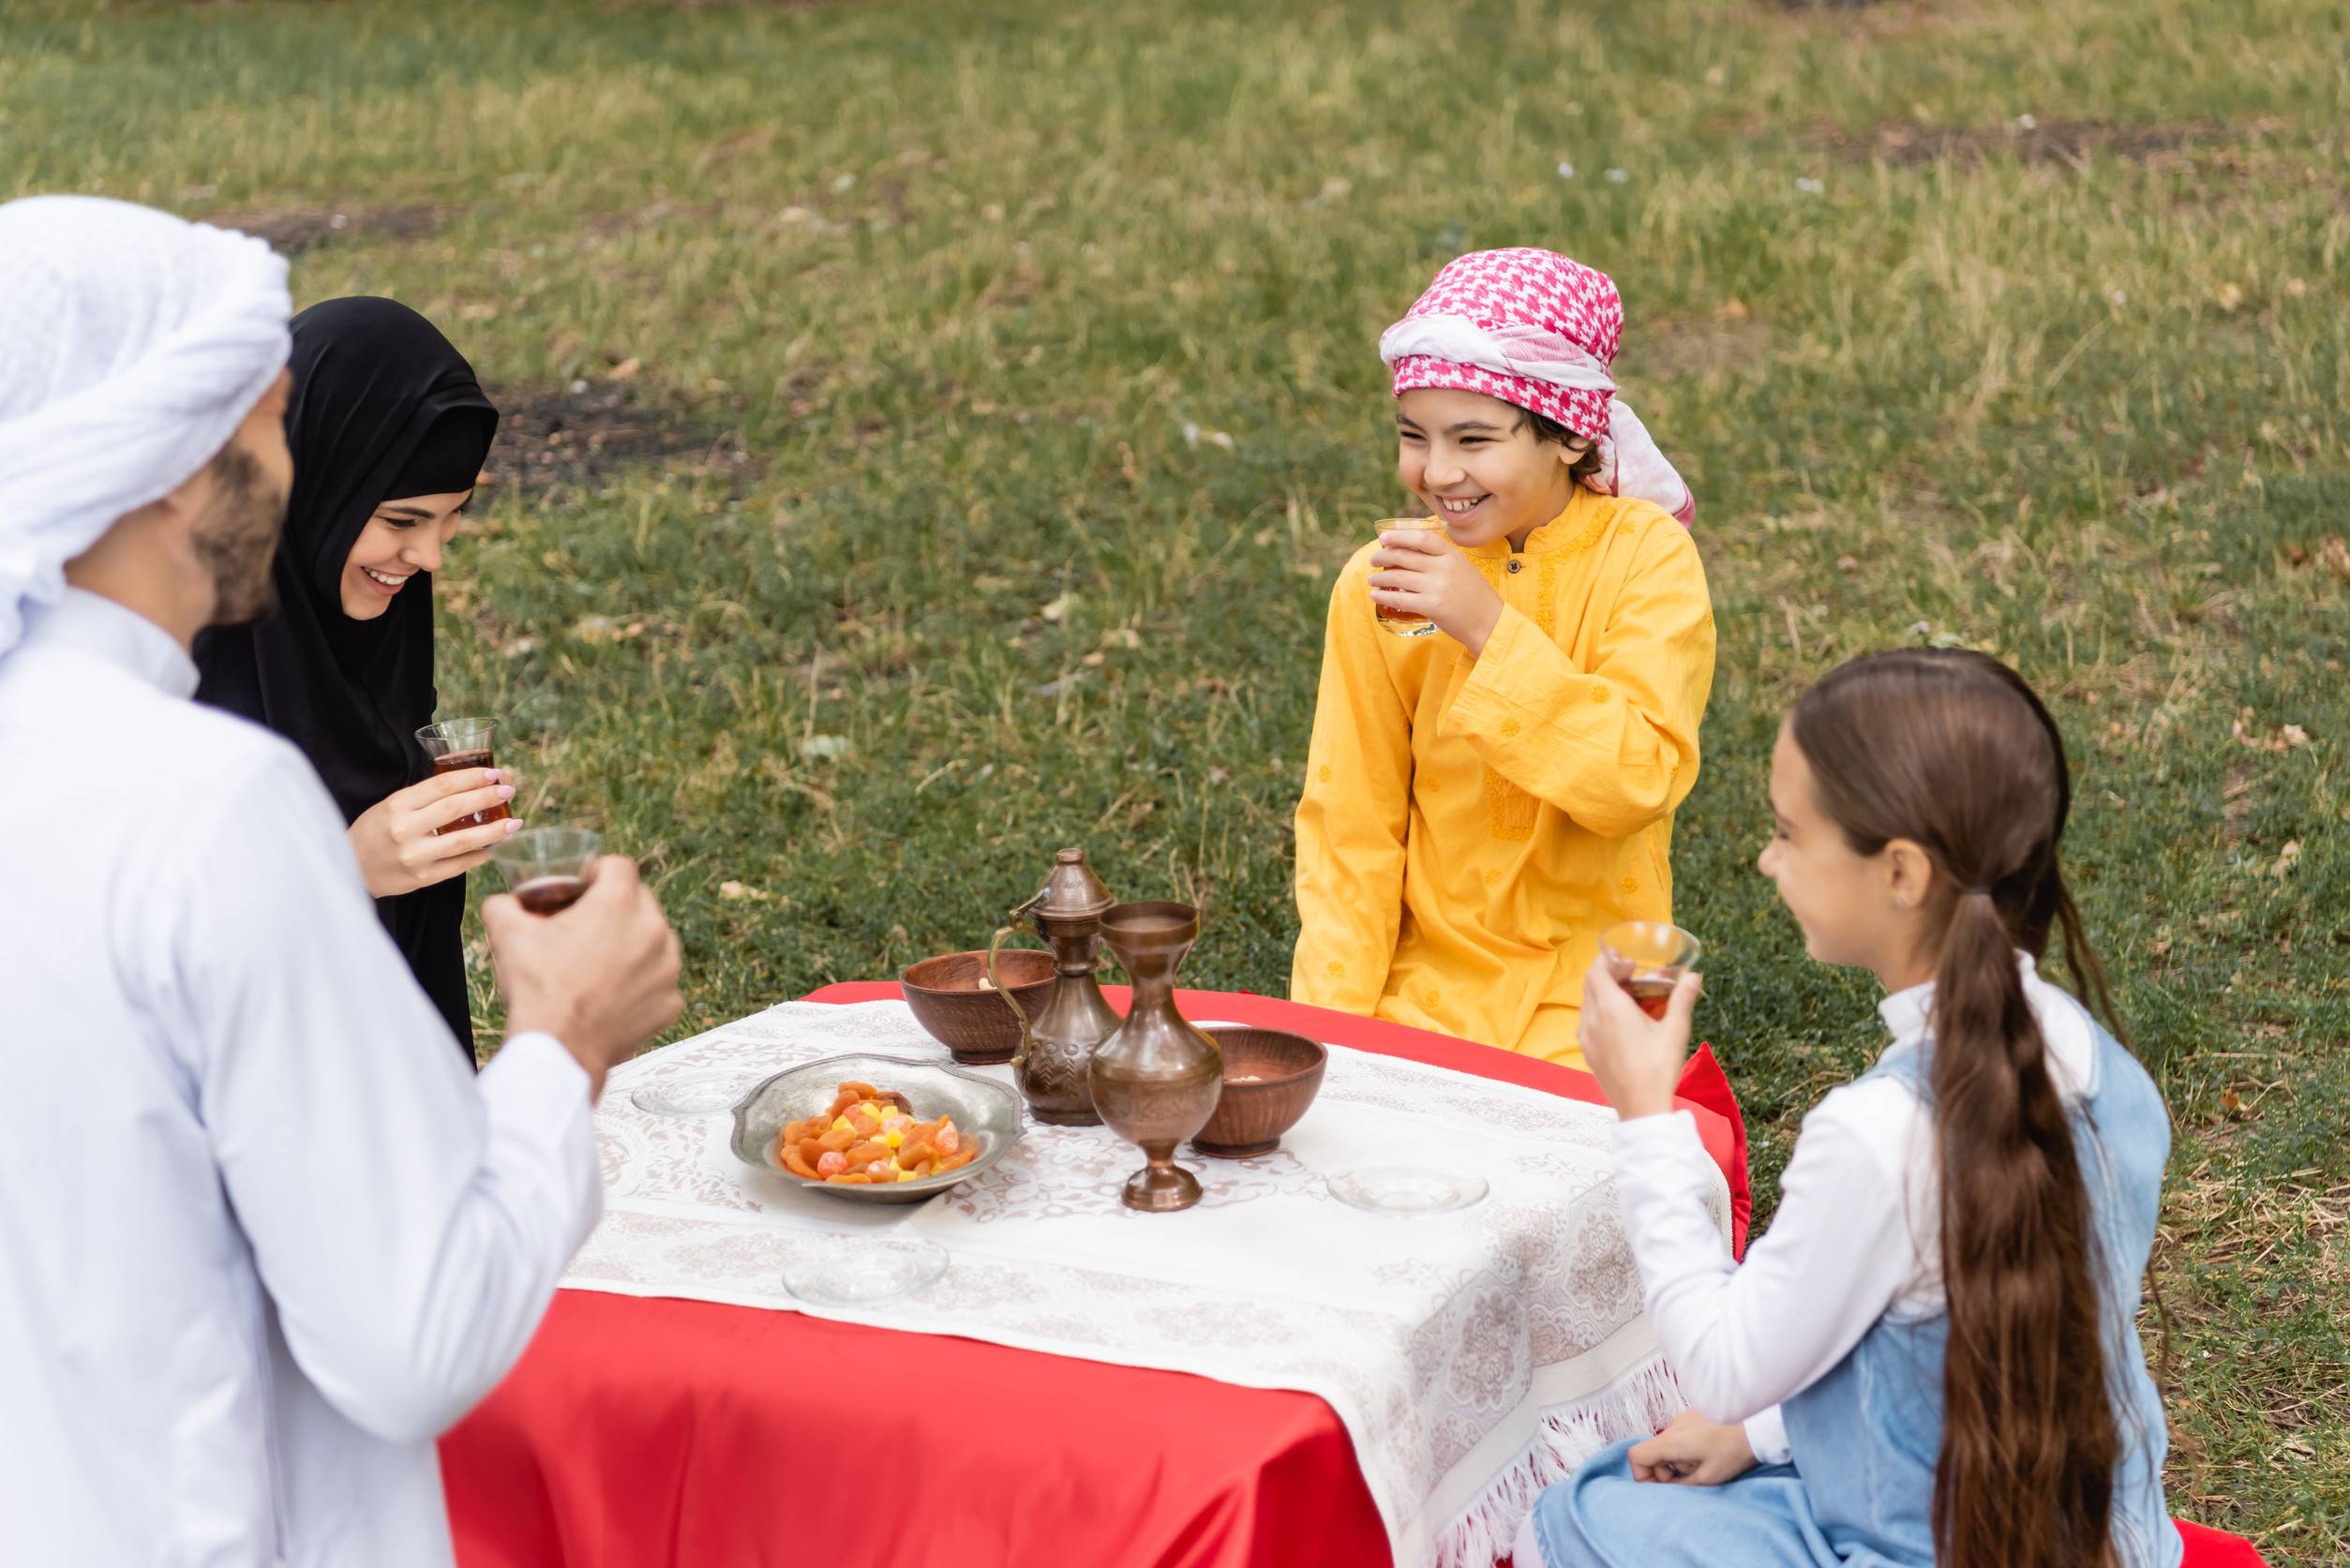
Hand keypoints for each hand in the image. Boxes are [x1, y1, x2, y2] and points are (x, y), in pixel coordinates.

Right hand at [348, 769, 519, 897]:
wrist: (350, 868)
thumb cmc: (374, 832)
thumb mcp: (390, 806)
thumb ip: (423, 798)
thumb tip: (469, 785)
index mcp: (397, 805)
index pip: (441, 786)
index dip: (471, 778)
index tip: (494, 774)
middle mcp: (405, 829)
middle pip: (454, 809)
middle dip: (486, 798)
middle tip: (509, 791)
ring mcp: (414, 855)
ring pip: (462, 841)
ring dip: (493, 831)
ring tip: (514, 822)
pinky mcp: (422, 878)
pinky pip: (458, 865)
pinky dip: (479, 856)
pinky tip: (495, 848)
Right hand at [483, 855, 683, 1096]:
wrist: (559, 1050)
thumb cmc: (537, 988)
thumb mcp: (508, 936)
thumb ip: (504, 907)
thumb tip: (502, 903)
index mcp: (619, 903)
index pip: (618, 866)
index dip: (596, 871)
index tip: (582, 886)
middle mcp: (654, 929)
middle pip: (640, 901)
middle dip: (615, 907)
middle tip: (587, 926)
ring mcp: (668, 968)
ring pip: (656, 940)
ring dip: (634, 944)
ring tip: (601, 962)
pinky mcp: (672, 1001)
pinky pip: (660, 983)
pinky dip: (642, 986)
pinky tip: (615, 996)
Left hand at [1368, 526, 1505, 654]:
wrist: (1490, 622)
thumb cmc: (1476, 597)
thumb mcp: (1463, 569)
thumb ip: (1442, 560)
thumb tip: (1411, 554)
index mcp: (1453, 555)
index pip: (1421, 539)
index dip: (1399, 536)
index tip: (1384, 538)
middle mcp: (1444, 568)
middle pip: (1405, 556)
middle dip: (1383, 556)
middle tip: (1374, 560)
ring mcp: (1437, 587)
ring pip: (1398, 577)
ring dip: (1380, 577)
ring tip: (1371, 579)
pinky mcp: (1431, 606)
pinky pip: (1400, 598)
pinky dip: (1384, 596)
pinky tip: (1375, 595)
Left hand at [1577, 953, 1700, 1119]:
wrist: (1641, 1108)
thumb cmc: (1659, 1067)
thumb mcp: (1675, 1030)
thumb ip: (1682, 998)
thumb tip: (1693, 976)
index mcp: (1610, 1008)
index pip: (1596, 971)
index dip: (1610, 961)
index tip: (1630, 963)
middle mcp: (1592, 1019)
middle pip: (1590, 985)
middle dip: (1608, 975)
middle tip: (1632, 977)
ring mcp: (1586, 1038)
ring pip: (1588, 1004)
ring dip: (1604, 994)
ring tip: (1630, 999)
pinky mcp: (1588, 1053)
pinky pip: (1588, 1023)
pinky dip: (1600, 1013)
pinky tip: (1622, 1024)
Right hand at [1629, 1409, 1757, 1485]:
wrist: (1758, 1425)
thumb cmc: (1733, 1451)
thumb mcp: (1707, 1477)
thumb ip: (1680, 1484)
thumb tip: (1666, 1485)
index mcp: (1670, 1441)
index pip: (1637, 1456)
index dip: (1642, 1475)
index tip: (1662, 1486)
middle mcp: (1672, 1425)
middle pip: (1655, 1453)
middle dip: (1669, 1471)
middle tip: (1694, 1478)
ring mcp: (1683, 1417)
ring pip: (1670, 1445)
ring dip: (1682, 1459)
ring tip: (1707, 1463)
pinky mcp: (1694, 1414)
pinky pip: (1681, 1435)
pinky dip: (1689, 1448)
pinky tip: (1712, 1451)